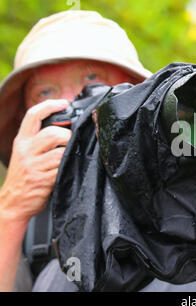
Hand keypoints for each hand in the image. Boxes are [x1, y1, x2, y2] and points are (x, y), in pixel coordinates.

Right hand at [0, 99, 70, 224]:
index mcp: (21, 141)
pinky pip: (62, 168)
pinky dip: (69, 167)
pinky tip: (68, 169)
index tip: (64, 103)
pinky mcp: (43, 180)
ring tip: (70, 157)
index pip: (33, 116)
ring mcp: (34, 166)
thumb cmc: (25, 176)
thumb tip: (65, 127)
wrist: (13, 202)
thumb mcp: (25, 153)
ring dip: (70, 153)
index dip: (49, 106)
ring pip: (60, 152)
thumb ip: (39, 140)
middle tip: (71, 142)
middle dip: (67, 136)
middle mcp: (26, 151)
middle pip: (52, 134)